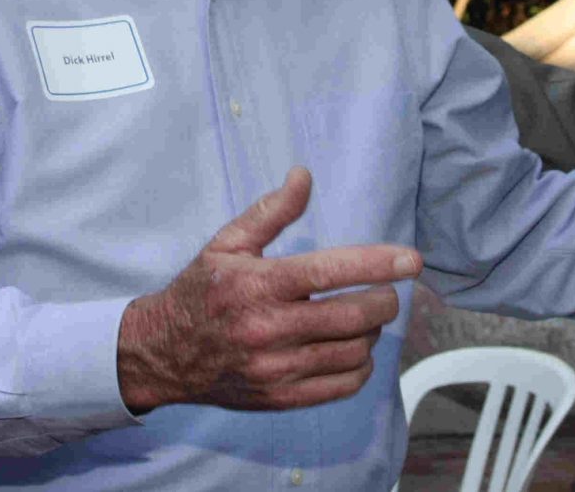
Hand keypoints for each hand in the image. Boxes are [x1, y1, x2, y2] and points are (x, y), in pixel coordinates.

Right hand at [117, 166, 421, 413]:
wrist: (161, 353)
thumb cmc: (201, 290)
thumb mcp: (228, 242)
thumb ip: (271, 211)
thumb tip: (304, 175)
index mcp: (260, 285)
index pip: (331, 272)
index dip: (378, 264)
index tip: (412, 259)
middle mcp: (270, 329)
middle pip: (353, 316)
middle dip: (384, 300)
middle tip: (387, 291)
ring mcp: (276, 369)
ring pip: (353, 352)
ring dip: (372, 332)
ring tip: (365, 317)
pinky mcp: (280, 398)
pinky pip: (342, 386)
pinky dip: (361, 366)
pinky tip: (354, 347)